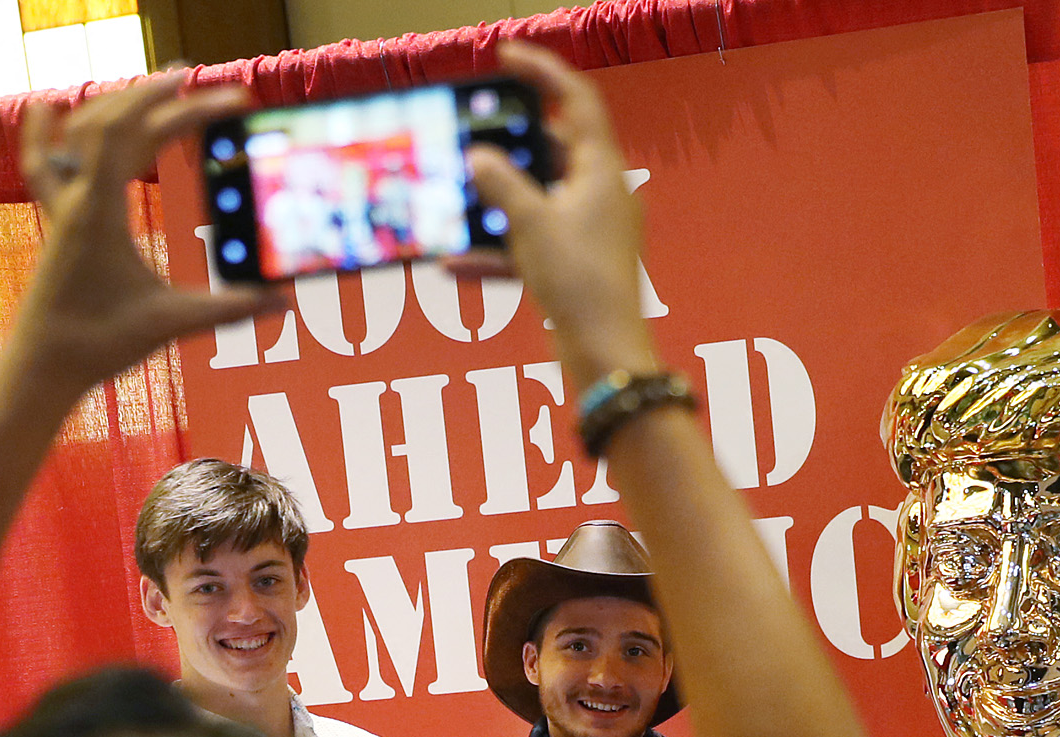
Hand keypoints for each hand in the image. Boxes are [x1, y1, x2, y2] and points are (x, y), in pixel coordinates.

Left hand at [13, 76, 276, 402]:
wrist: (40, 365)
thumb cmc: (98, 344)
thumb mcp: (171, 324)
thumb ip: (229, 308)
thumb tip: (284, 302)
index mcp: (99, 211)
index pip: (132, 134)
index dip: (178, 108)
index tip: (224, 101)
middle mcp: (75, 198)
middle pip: (108, 120)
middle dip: (155, 94)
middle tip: (197, 79)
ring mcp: (61, 207)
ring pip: (78, 132)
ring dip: (117, 103)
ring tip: (155, 91)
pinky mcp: (57, 221)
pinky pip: (45, 162)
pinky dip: (47, 131)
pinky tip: (48, 109)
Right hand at [460, 41, 661, 387]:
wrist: (605, 356)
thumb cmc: (580, 284)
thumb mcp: (532, 224)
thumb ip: (501, 184)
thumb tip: (479, 158)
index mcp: (602, 172)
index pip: (577, 101)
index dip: (543, 72)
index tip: (506, 57)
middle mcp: (600, 196)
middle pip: (551, 150)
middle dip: (507, 145)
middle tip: (469, 133)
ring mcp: (588, 232)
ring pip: (535, 199)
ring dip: (495, 200)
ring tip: (454, 194)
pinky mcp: (574, 265)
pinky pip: (528, 245)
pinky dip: (496, 251)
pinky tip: (454, 264)